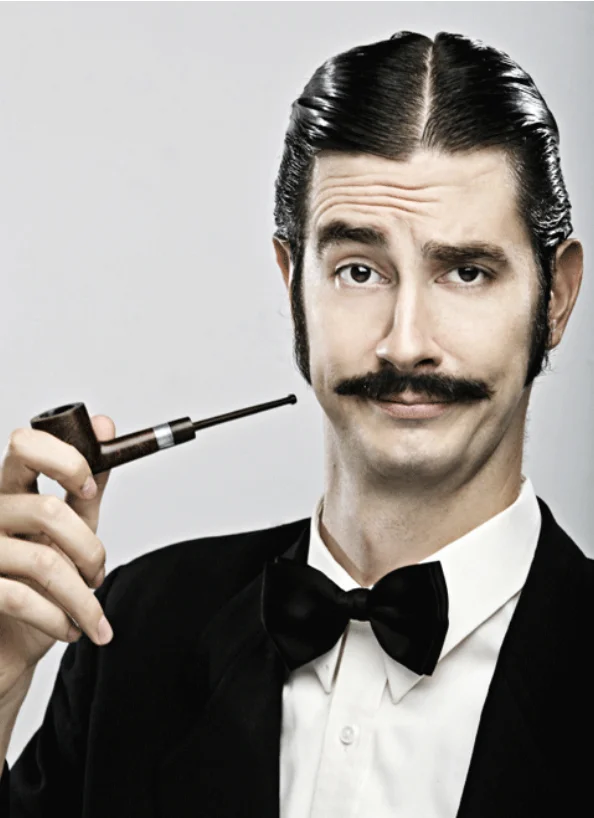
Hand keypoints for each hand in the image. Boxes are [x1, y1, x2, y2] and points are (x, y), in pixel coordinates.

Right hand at [0, 416, 115, 710]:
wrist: (6, 644)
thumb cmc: (37, 580)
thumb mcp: (69, 529)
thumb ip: (85, 486)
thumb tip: (105, 426)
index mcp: (9, 490)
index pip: (24, 446)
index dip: (64, 460)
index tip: (89, 485)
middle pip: (47, 510)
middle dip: (90, 549)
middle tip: (99, 574)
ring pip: (45, 562)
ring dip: (83, 598)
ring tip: (91, 616)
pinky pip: (23, 598)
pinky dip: (58, 619)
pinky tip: (68, 629)